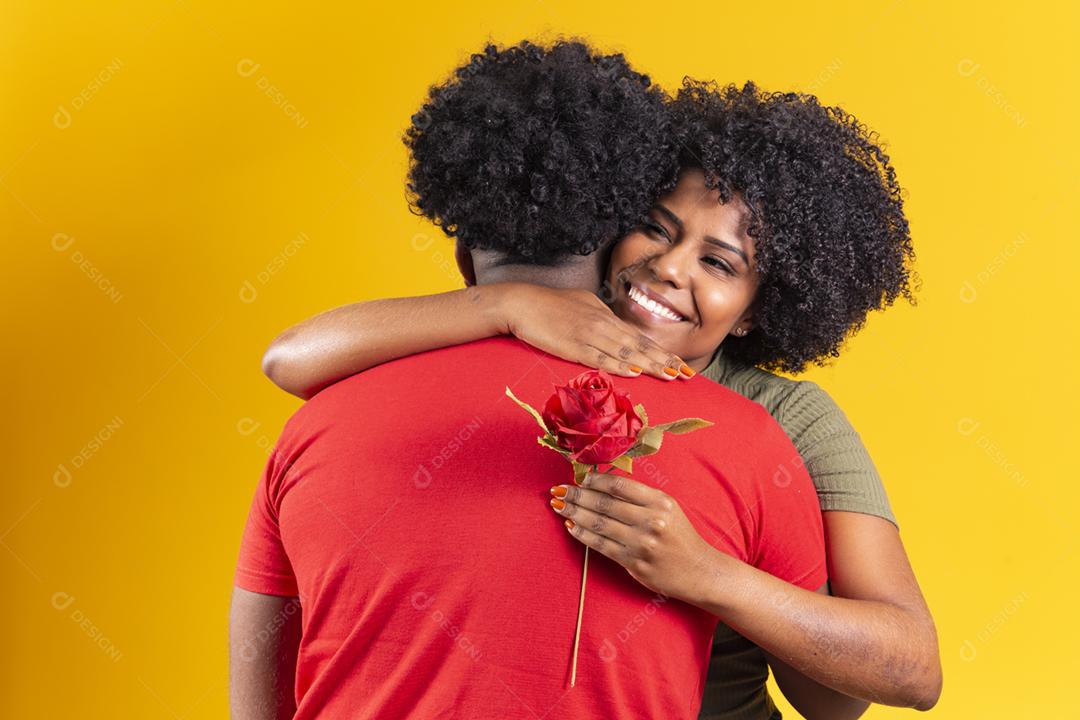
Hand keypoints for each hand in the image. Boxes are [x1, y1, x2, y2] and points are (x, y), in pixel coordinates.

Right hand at [496, 284, 692, 379]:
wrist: (521, 303)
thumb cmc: (548, 305)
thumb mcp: (581, 306)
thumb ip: (600, 319)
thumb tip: (616, 332)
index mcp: (605, 316)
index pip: (640, 337)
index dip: (662, 352)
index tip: (681, 364)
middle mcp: (602, 324)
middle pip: (640, 345)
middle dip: (666, 360)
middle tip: (687, 375)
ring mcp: (589, 334)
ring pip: (626, 352)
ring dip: (650, 365)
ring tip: (670, 376)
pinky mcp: (573, 345)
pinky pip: (600, 357)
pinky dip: (618, 365)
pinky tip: (634, 372)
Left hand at [548, 472, 719, 602]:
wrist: (699, 571)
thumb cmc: (679, 535)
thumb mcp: (667, 507)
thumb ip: (639, 497)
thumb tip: (600, 485)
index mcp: (660, 501)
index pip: (619, 485)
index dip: (595, 480)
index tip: (581, 479)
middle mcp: (651, 520)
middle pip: (604, 503)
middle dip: (577, 495)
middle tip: (559, 490)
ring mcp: (641, 543)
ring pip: (599, 524)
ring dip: (574, 513)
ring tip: (559, 506)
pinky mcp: (633, 563)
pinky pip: (600, 545)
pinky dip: (583, 534)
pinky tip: (571, 527)